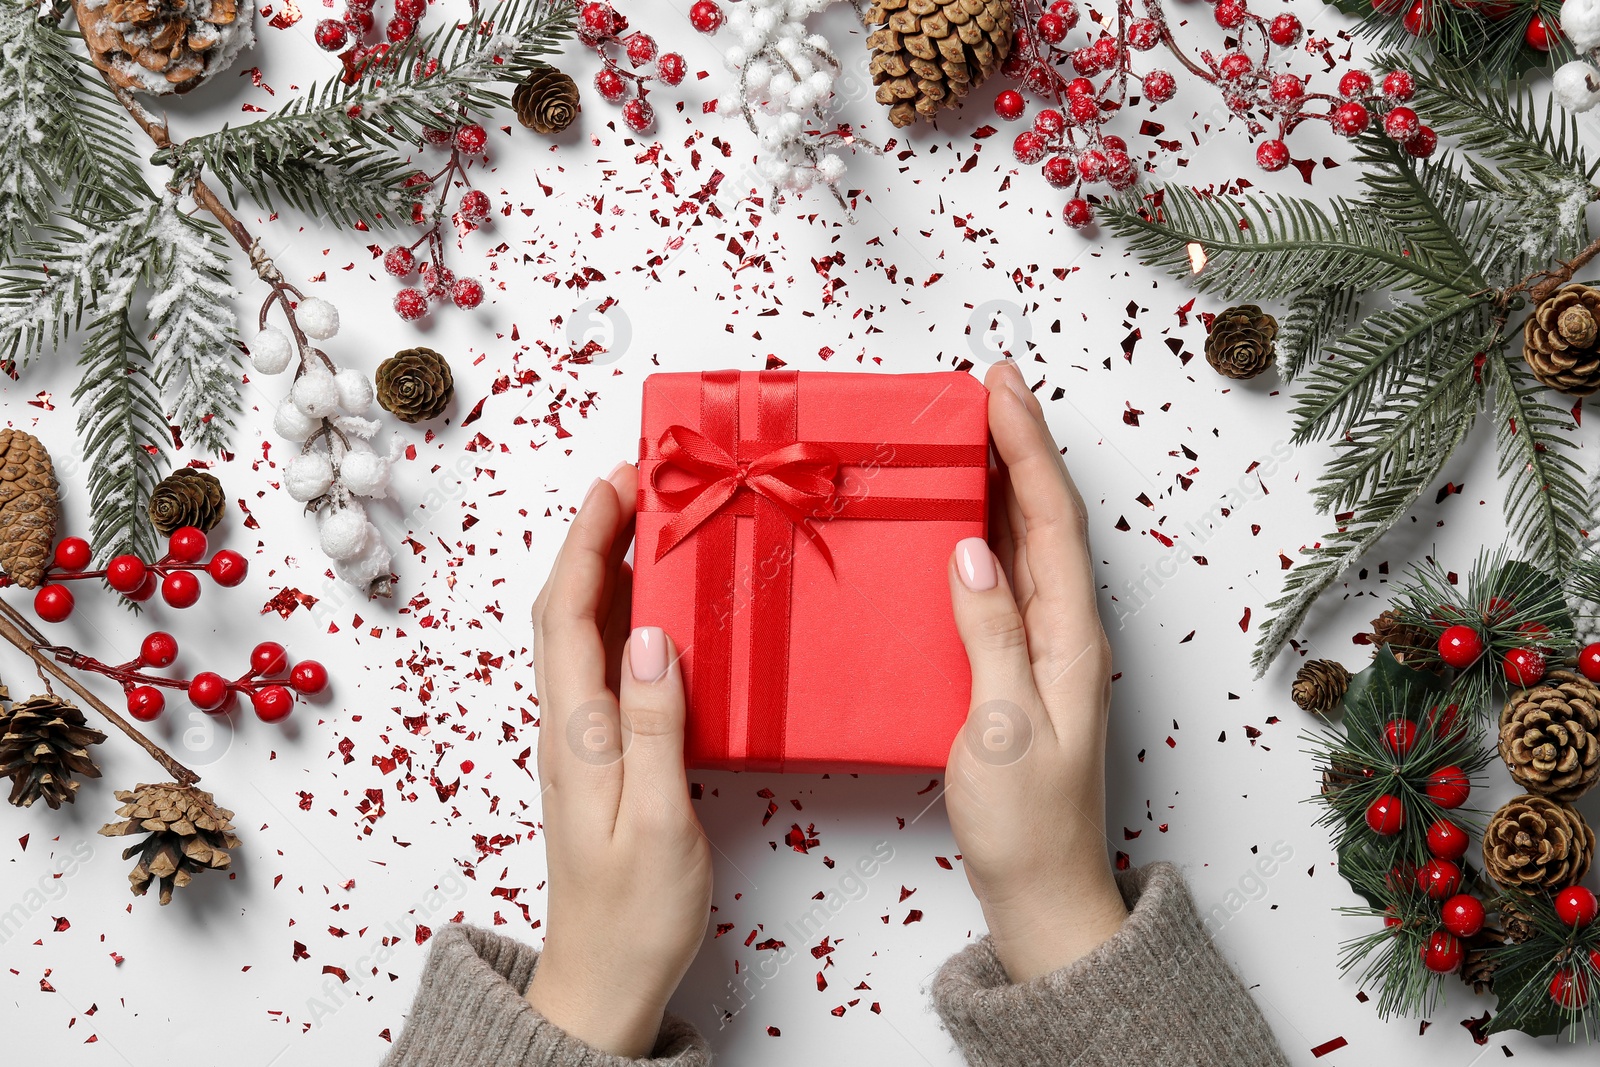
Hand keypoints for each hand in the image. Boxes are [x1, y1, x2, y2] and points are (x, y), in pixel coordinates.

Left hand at [526, 463, 712, 1056]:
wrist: (603, 982)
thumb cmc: (633, 914)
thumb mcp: (656, 821)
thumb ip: (654, 727)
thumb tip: (651, 634)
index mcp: (577, 733)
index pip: (570, 612)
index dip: (590, 539)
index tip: (621, 481)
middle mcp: (568, 726)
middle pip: (567, 608)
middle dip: (595, 535)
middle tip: (642, 483)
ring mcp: (581, 740)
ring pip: (584, 632)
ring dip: (608, 569)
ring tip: (652, 524)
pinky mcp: (601, 755)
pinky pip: (604, 664)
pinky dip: (623, 616)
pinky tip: (657, 611)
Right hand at [943, 360, 1127, 982]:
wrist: (1044, 892)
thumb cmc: (1026, 824)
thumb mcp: (1002, 729)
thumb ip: (991, 636)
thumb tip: (969, 550)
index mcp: (1070, 637)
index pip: (1050, 519)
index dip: (1027, 447)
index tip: (998, 389)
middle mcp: (1065, 630)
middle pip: (1043, 516)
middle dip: (1017, 444)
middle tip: (980, 387)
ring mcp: (1044, 647)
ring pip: (1024, 542)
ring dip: (1000, 480)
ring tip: (966, 431)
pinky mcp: (1018, 666)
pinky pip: (1003, 579)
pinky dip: (982, 533)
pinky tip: (956, 523)